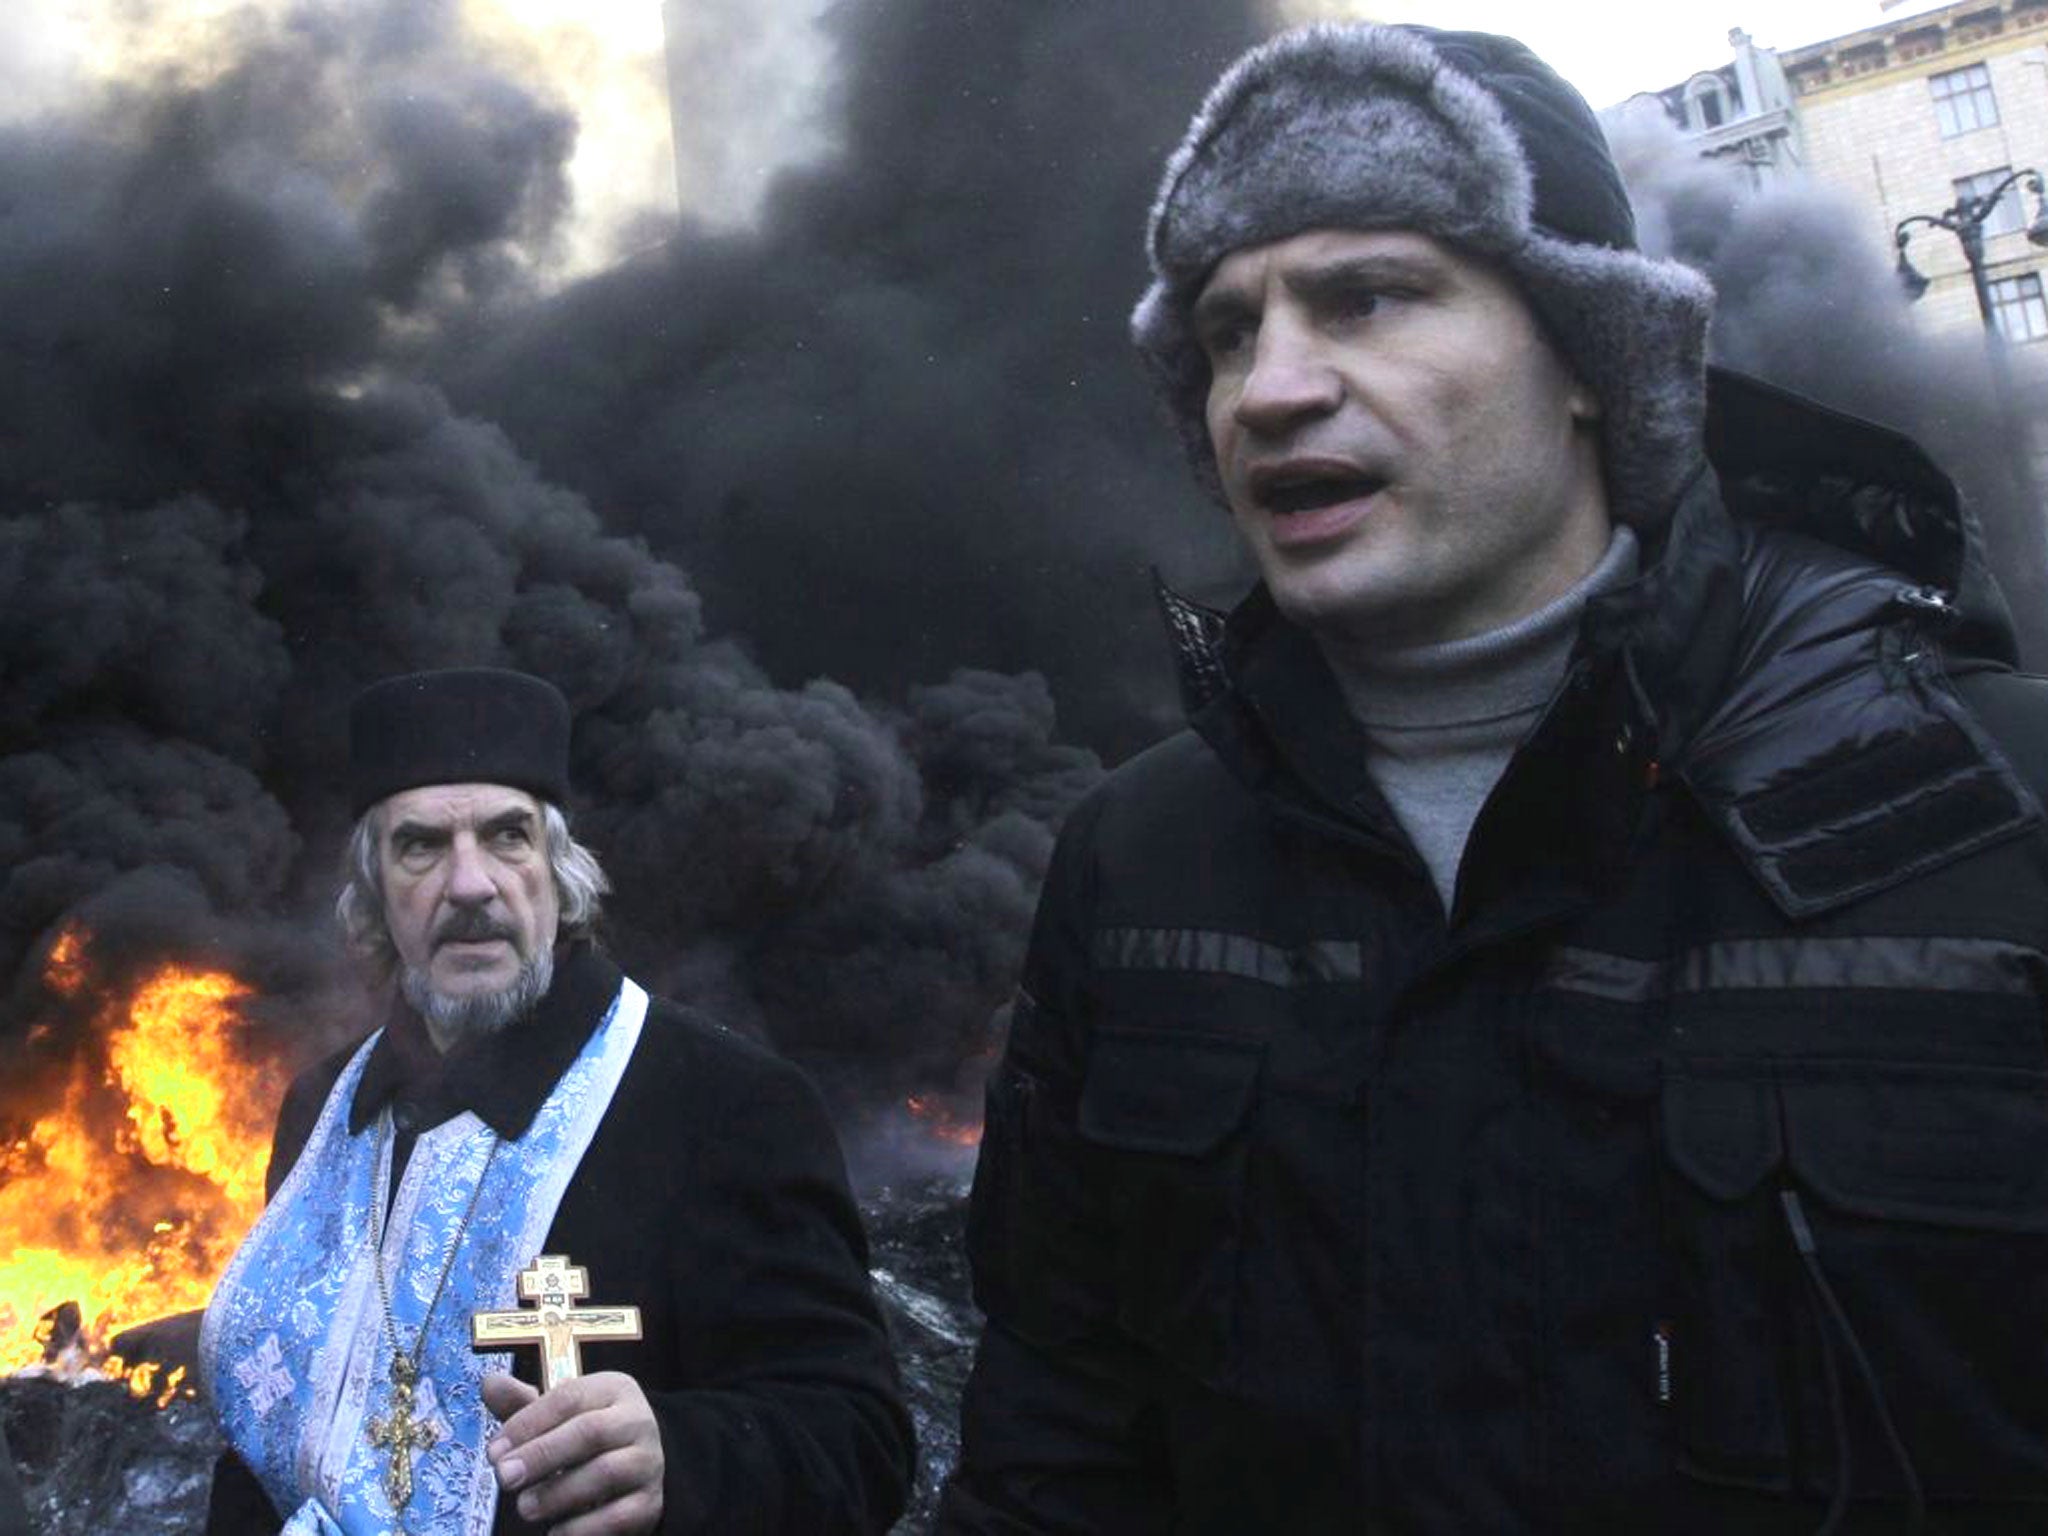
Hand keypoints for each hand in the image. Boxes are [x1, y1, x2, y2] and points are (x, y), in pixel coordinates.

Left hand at [483, 1371, 664, 1534]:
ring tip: (525, 1507)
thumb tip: (490, 1384)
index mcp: (613, 1389)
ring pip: (606, 1473)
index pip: (569, 1397)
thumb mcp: (560, 1416)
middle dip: (542, 1455)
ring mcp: (648, 1462)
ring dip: (558, 1492)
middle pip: (590, 1432)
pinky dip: (582, 1527)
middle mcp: (636, 1421)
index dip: (528, 1423)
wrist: (639, 1468)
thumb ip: (524, 1405)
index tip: (494, 1451)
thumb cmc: (588, 1437)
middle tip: (505, 1477)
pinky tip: (555, 1532)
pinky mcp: (650, 1502)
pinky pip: (617, 1516)